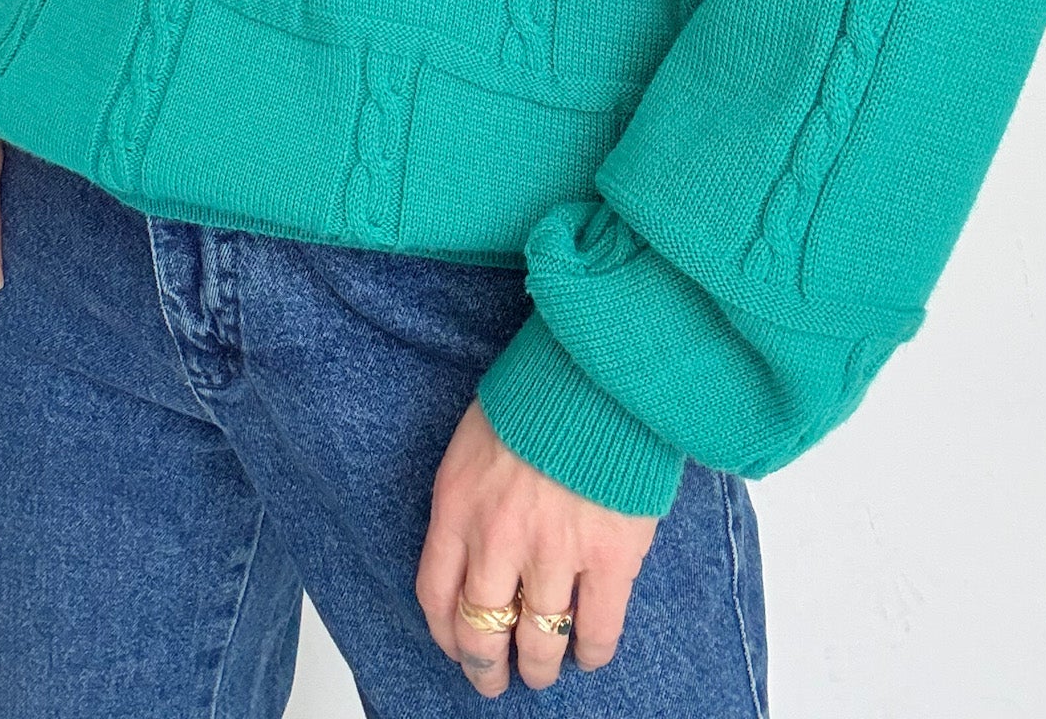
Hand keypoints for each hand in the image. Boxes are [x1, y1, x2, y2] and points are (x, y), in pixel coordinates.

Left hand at [416, 397, 657, 696]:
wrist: (596, 366)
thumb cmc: (536, 395)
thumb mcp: (474, 441)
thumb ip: (469, 500)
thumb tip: (473, 550)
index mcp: (457, 505)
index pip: (435, 595)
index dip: (445, 634)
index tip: (456, 646)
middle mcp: (497, 539)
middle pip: (480, 632)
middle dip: (486, 667)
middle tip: (494, 678)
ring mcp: (554, 551)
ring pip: (537, 643)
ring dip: (537, 667)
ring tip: (542, 672)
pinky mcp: (609, 556)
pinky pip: (595, 631)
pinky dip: (590, 653)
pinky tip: (587, 654)